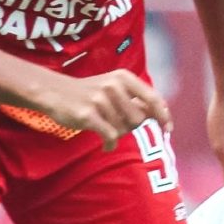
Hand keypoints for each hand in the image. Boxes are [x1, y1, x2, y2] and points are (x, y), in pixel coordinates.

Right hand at [35, 69, 170, 150]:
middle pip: (138, 119)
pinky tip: (106, 146)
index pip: (153, 98)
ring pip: (123, 129)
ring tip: (105, 128)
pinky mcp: (88, 114)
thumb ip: (136, 99)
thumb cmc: (89, 93)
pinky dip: (110, 144)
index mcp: (124, 77)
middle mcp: (114, 86)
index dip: (163, 115)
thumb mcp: (114, 88)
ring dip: (116, 134)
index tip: (168, 128)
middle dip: (131, 127)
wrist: (54, 92)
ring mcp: (100, 100)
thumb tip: (161, 114)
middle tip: (117, 125)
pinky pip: (110, 136)